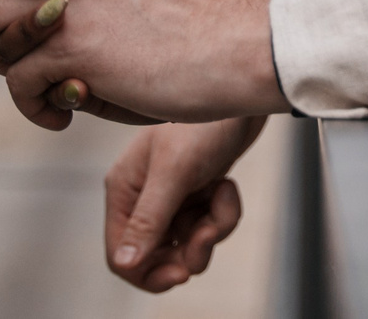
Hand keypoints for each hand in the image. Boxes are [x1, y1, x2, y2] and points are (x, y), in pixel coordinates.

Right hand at [104, 117, 266, 289]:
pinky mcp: (197, 191)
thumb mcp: (175, 172)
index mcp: (124, 190)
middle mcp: (143, 196)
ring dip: (211, 229)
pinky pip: (207, 224)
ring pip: (187, 243)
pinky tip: (226, 187)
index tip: (181, 272)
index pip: (121, 255)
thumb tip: (125, 264)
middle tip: (209, 235)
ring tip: (223, 197)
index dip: (148, 273)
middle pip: (156, 256)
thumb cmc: (206, 122)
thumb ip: (149, 219)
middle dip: (188, 252)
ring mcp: (172, 195)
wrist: (246, 94)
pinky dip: (222, 213)